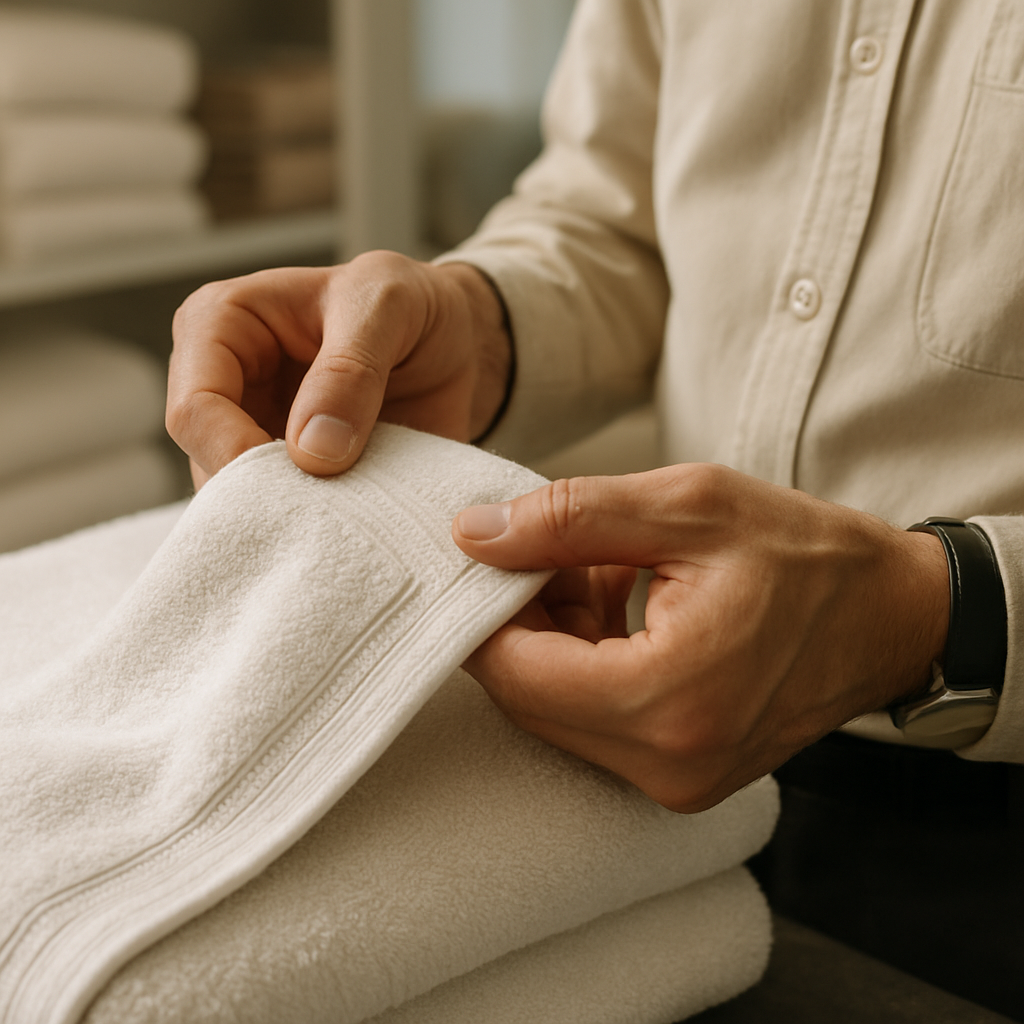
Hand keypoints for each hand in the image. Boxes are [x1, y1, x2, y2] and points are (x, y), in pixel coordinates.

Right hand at [166, 252, 510, 488]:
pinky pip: (285, 518)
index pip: (196, 408)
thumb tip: (312, 450)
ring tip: (351, 514)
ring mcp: (252, 435)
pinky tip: (355, 522)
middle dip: (265, 494)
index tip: (308, 473)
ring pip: (243, 503)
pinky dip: (319, 527)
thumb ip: (350, 369)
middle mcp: (223, 385)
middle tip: (329, 509)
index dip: (238, 452)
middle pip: (209, 465)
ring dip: (295, 516)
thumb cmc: (409, 304)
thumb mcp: (387, 306)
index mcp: (220, 324)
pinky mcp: (289, 475)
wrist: (454, 342)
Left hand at [451, 465, 948, 811]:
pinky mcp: (681, 775)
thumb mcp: (688, 507)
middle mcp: (668, 764)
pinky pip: (595, 721)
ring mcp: (676, 781)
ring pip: (556, 710)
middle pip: (529, 697)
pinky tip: (616, 599)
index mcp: (671, 700)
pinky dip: (586, 660)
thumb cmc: (806, 555)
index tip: (482, 553)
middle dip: (520, 620)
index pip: (518, 672)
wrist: (892, 617)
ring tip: (594, 567)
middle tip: (545, 549)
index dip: (483, 610)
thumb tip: (474, 534)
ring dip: (555, 636)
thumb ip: (570, 518)